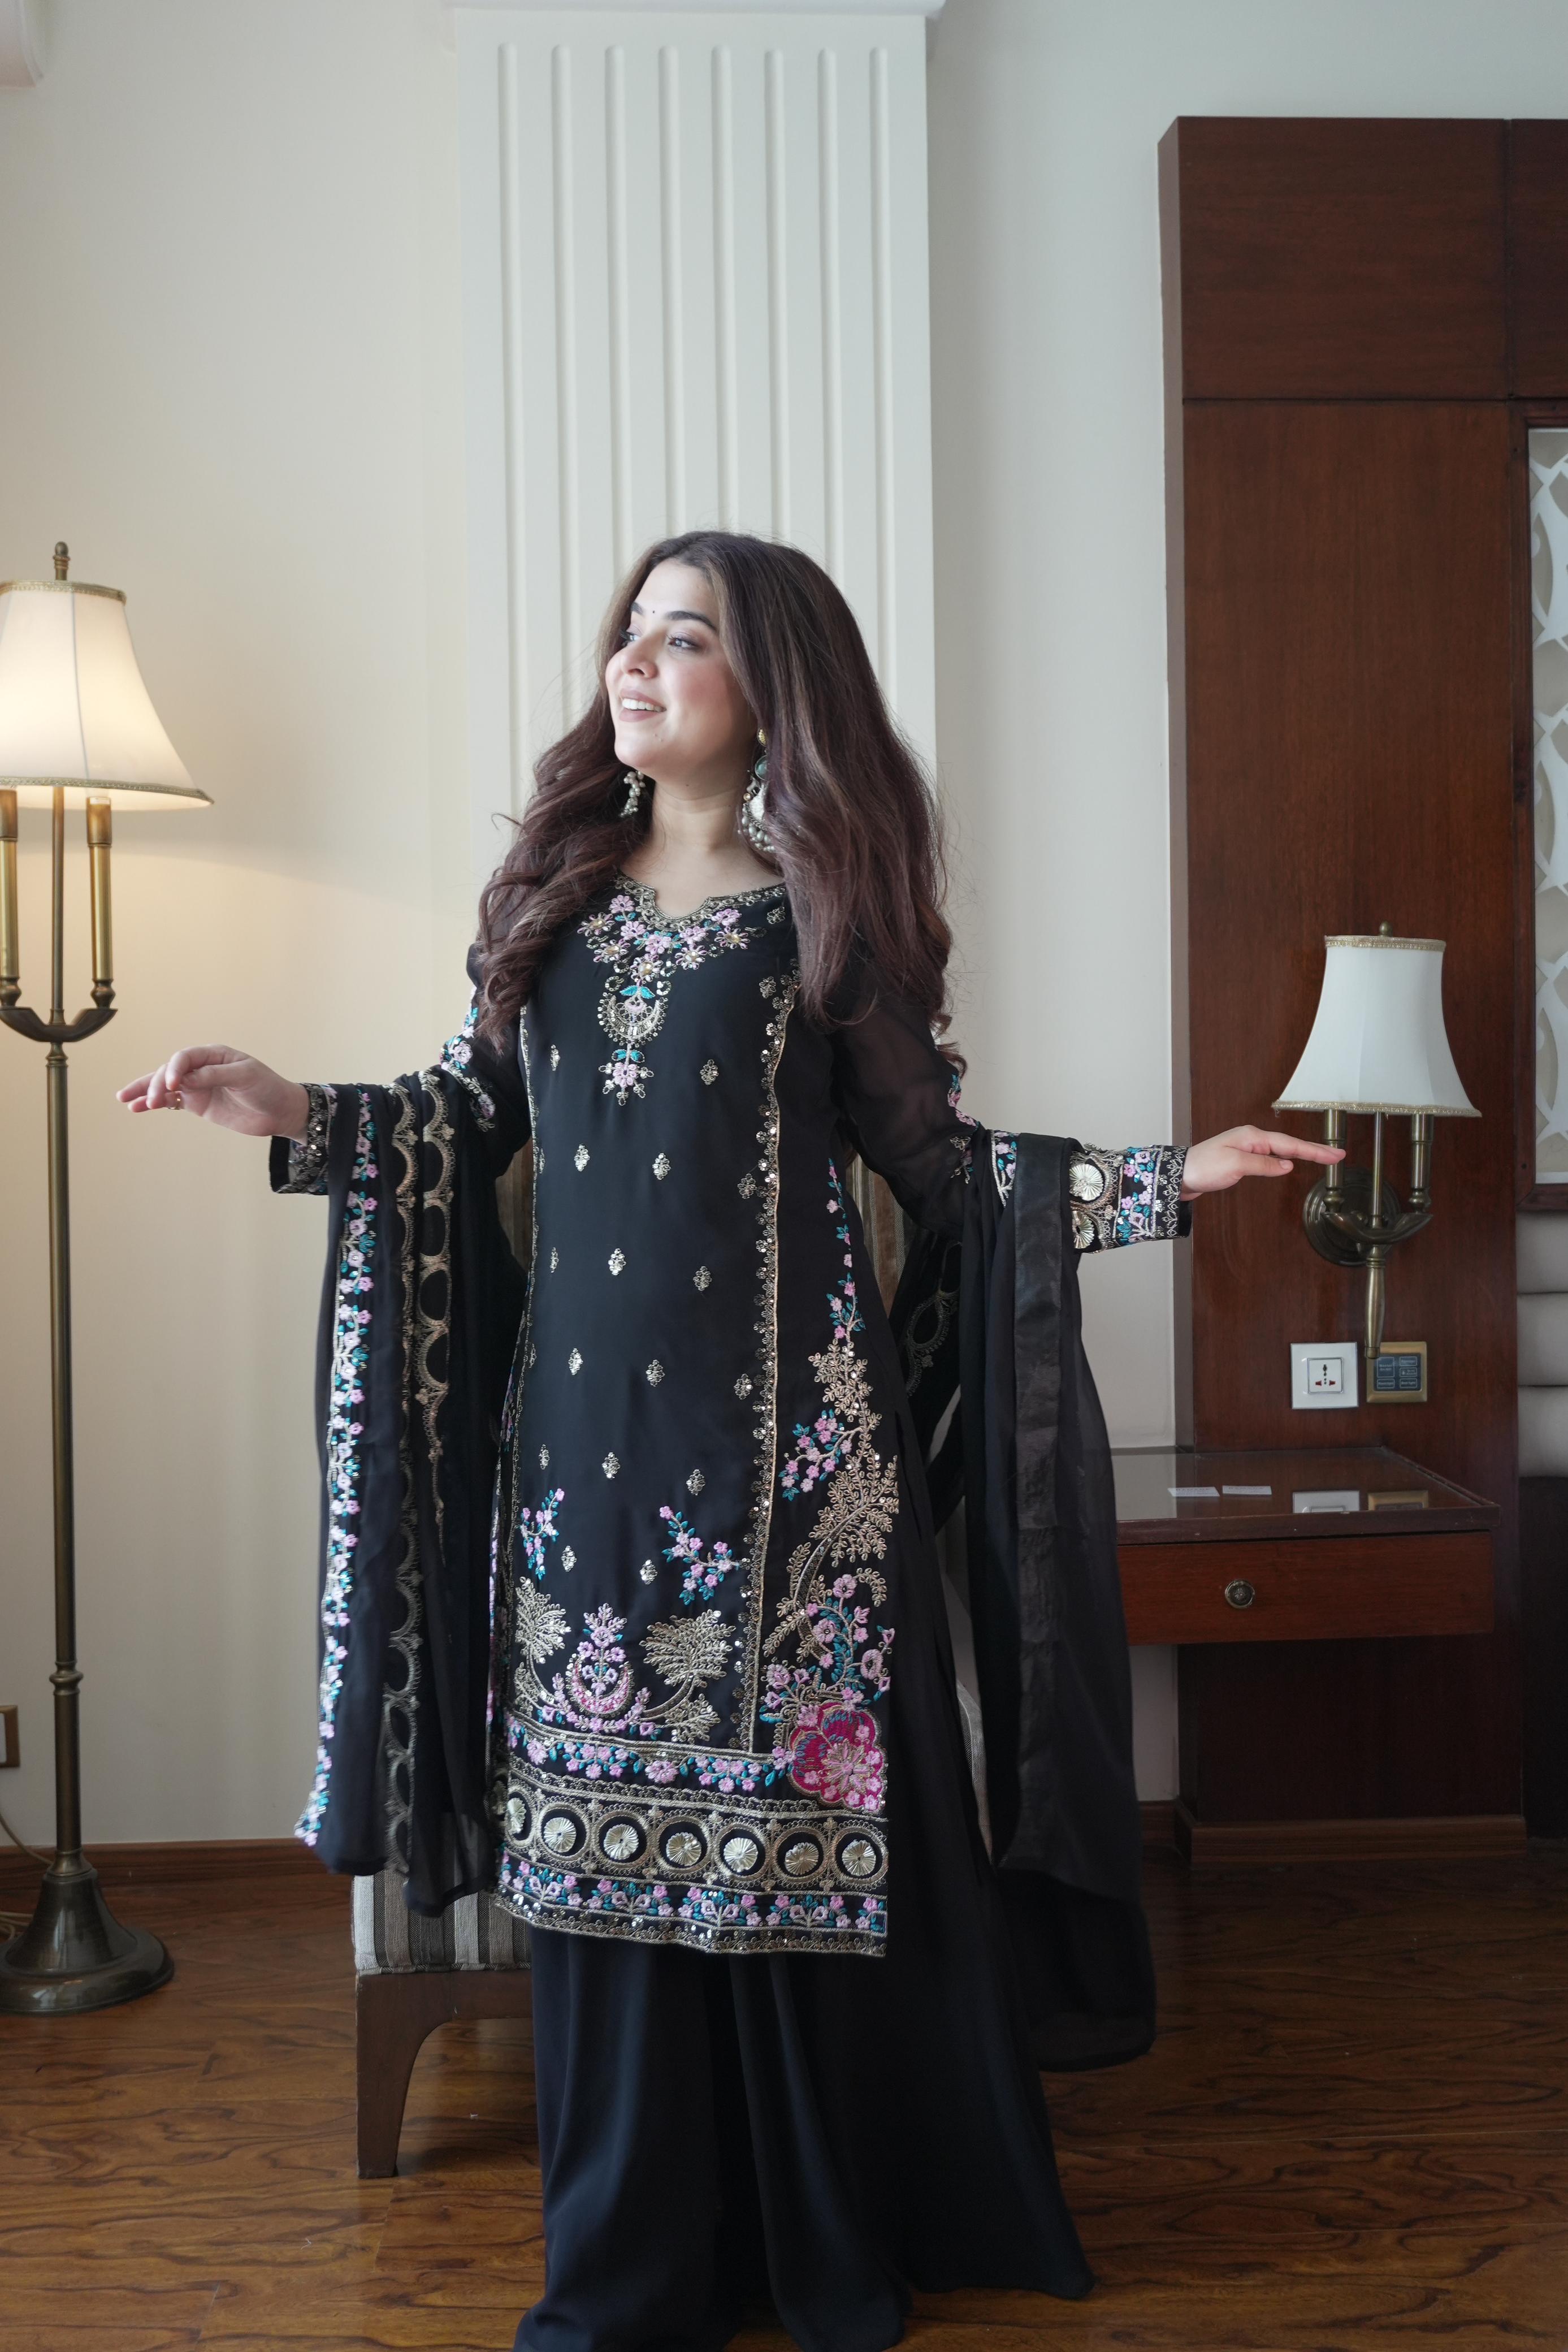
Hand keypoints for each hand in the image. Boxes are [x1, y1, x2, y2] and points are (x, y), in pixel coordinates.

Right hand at [117, 1048, 310, 1140]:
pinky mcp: (197, 1103)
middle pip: (170, 1071)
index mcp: (214, 1054)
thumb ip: (214, 1076)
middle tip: (153, 1101)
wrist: (280, 1111)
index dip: (175, 1069)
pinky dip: (154, 1104)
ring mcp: (197, 1085)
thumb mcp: (245, 1077)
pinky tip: (137, 1108)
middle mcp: (201, 1067)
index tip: (172, 1085)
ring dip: (146, 1092)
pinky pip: (171, 1101)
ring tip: (127, 1101)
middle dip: (157, 1084)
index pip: (185, 1057)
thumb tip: (184, 1080)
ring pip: (164, 1085)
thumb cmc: (267, 1088)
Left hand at [1180, 1125, 1343, 1199]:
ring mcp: (1247, 1148)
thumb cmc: (1203, 1167)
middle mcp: (1252, 1139)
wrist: (1180, 1174)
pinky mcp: (1242, 1159)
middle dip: (1314, 1150)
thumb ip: (1263, 1165)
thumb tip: (1287, 1165)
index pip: (1290, 1144)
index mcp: (1252, 1137)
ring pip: (1282, 1150)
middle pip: (1290, 1144)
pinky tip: (1292, 1163)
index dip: (1314, 1151)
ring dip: (1302, 1153)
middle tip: (1338, 1155)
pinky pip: (1271, 1157)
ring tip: (1323, 1157)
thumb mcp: (1236, 1165)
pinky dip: (1286, 1159)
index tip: (1335, 1155)